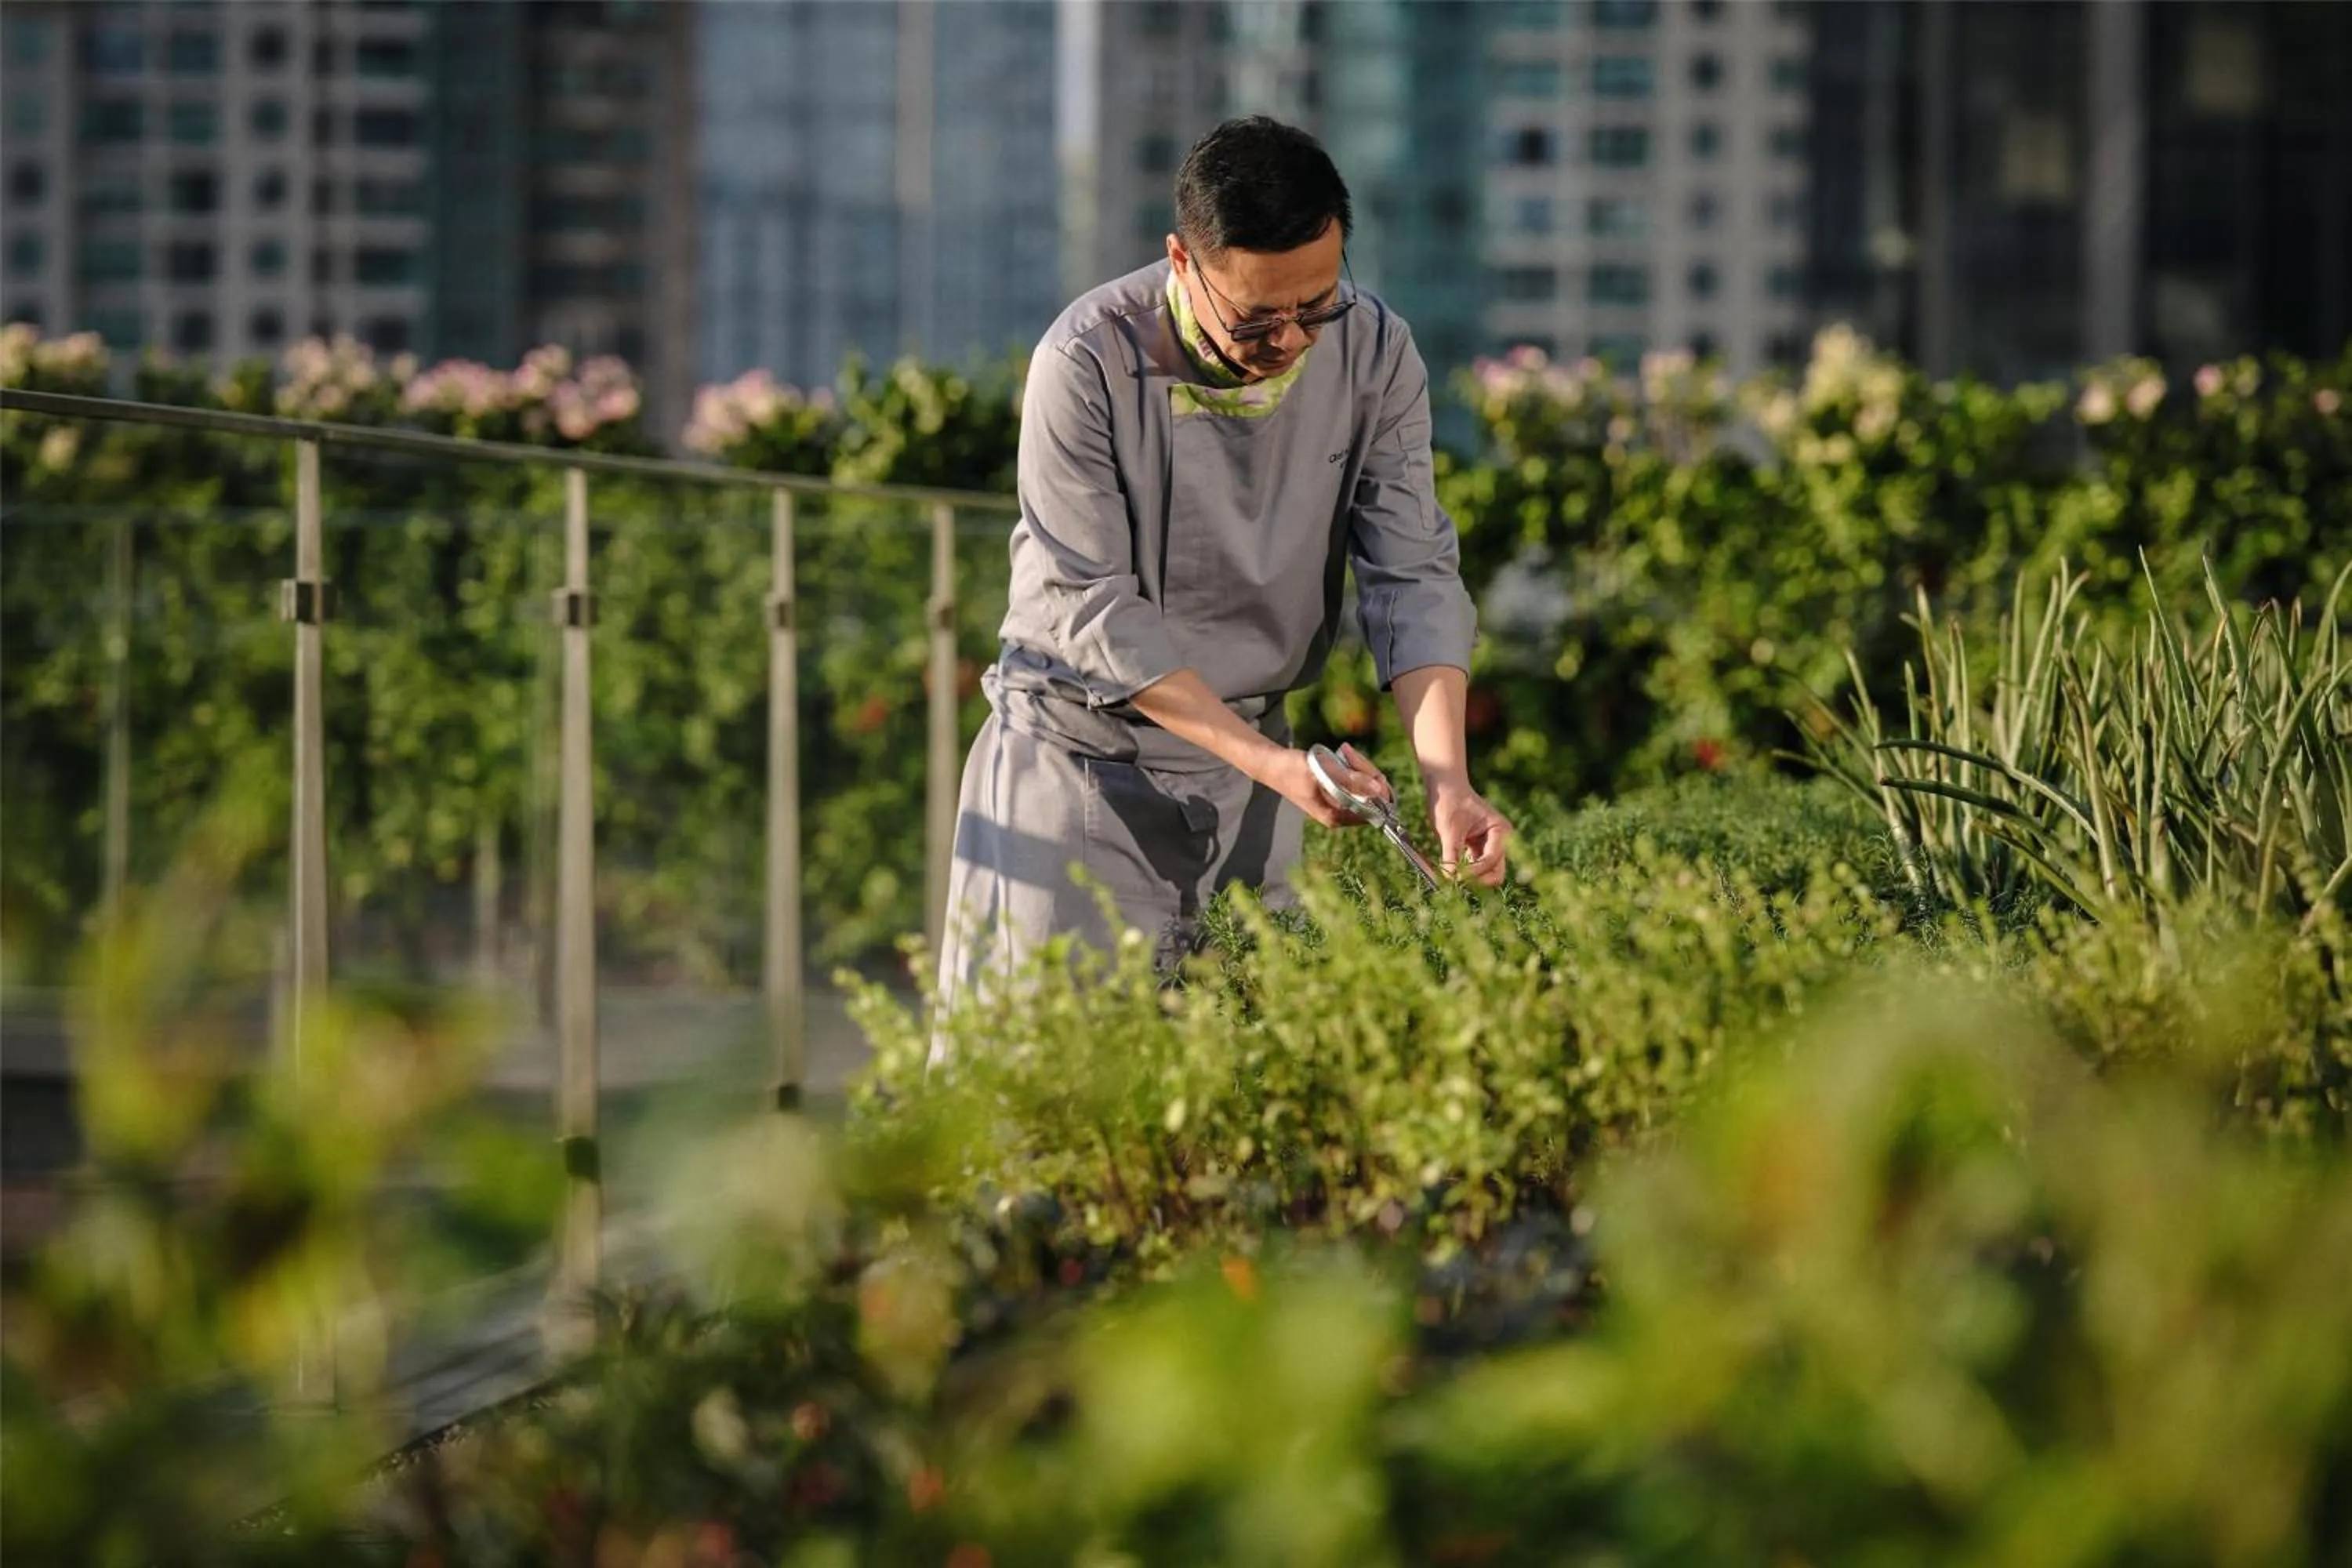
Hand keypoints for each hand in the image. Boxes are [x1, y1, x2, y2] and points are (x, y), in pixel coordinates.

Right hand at [1267, 742, 1393, 828]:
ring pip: (1366, 785)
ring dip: (1359, 765)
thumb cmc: (1291, 770)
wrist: (1272, 765)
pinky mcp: (1339, 793)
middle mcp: (1341, 815)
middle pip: (1373, 795)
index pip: (1374, 808)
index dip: (1376, 786)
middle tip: (1346, 752)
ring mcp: (1341, 804)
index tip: (1361, 764)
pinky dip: (1354, 766)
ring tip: (1343, 750)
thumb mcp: (1321, 772)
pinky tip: (1343, 754)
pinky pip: (1358, 780)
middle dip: (1365, 770)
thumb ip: (1349, 780)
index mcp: (1336, 817)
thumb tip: (1378, 788)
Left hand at [1429, 779, 1512, 886]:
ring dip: (1471, 879)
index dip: (1475, 872)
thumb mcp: (1449, 829)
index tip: (1455, 877)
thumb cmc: (1449, 802)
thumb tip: (1449, 879)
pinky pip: (1475, 868)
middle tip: (1456, 882)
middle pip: (1495, 872)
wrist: (1445, 787)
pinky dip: (1464, 872)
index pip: (1491, 860)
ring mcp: (1490, 846)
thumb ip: (1451, 855)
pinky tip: (1451, 871)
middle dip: (1478, 880)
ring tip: (1451, 877)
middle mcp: (1500, 840)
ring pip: (1486, 873)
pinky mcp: (1478, 849)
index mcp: (1500, 830)